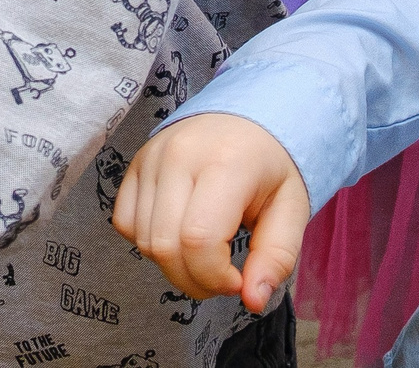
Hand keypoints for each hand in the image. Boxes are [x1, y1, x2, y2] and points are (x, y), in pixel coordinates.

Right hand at [113, 112, 309, 316]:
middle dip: (193, 280)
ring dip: (172, 266)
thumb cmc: (271, 166)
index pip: (199, 240)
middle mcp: (180, 154)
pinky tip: (178, 234)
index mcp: (226, 162)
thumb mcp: (292, 209)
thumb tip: (253, 300)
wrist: (247, 117)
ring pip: (144, 239)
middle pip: (165, 245)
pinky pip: (125, 222)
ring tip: (203, 257)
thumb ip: (276, 257)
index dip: (214, 277)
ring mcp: (151, 156)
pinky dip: (148, 242)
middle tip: (221, 277)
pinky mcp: (135, 163)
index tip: (236, 280)